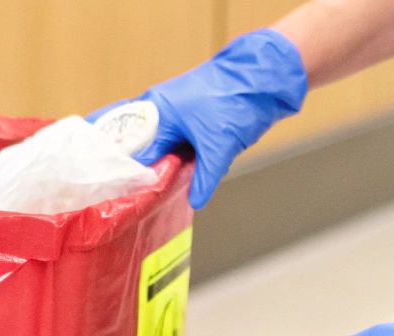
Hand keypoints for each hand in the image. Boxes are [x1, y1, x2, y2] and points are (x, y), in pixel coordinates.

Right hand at [97, 29, 306, 208]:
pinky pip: (175, 141)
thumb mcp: (218, 148)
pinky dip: (177, 157)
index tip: (131, 196)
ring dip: (162, 164)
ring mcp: (175, 111)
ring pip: (161, 145)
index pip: (135, 150)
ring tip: (155, 191)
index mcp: (157, 111)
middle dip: (143, 170)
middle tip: (137, 196)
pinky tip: (179, 174)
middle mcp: (160, 109)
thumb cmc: (234, 100)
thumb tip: (195, 201)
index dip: (133, 175)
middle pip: (143, 147)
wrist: (261, 76)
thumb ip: (204, 178)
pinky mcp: (190, 115)